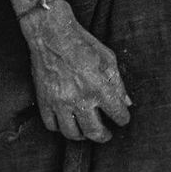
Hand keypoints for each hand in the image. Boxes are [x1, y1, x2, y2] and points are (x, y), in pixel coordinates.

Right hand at [20, 0, 130, 142]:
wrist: (53, 35)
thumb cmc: (82, 44)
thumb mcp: (108, 58)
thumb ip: (118, 83)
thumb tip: (126, 102)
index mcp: (99, 87)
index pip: (117, 114)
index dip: (123, 118)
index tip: (123, 118)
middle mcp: (80, 99)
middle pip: (94, 131)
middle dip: (103, 136)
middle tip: (106, 134)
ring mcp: (60, 102)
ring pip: (71, 133)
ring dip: (81, 135)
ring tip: (86, 131)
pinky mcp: (44, 101)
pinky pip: (51, 125)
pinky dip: (59, 127)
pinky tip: (67, 122)